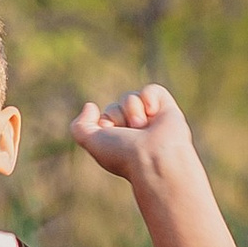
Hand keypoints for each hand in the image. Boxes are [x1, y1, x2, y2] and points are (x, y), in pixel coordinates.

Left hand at [71, 82, 204, 190]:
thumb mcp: (92, 142)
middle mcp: (137, 131)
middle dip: (118, 115)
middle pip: (117, 105)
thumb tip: (91, 106)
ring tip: (144, 127)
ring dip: (133, 110)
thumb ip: (79, 126)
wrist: (154, 156)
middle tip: (132, 133)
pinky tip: (153, 112)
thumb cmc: (123, 154)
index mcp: (122, 141)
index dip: (106, 123)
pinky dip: (149, 97)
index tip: (115, 138)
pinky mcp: (168, 109)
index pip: (106, 117)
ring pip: (131, 96)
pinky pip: (152, 90)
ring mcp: (153, 119)